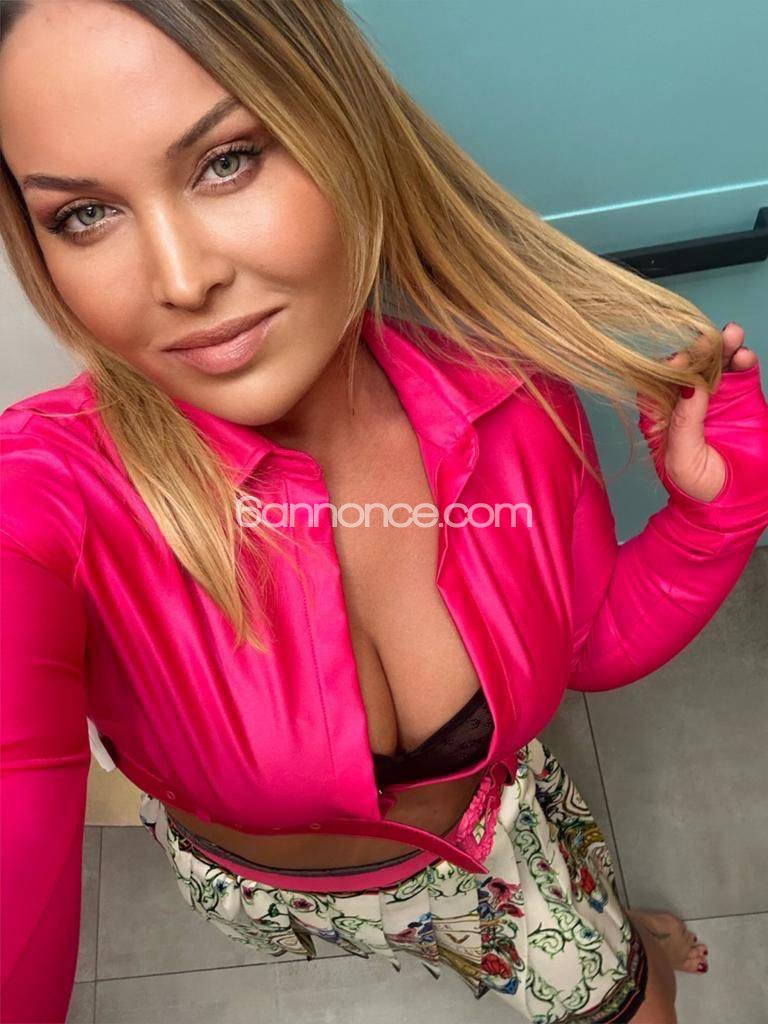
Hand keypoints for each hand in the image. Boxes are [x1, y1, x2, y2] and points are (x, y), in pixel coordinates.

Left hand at [639, 323, 762, 503]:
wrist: (734, 505)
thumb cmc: (696, 488)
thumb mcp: (682, 457)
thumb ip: (685, 421)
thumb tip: (690, 385)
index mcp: (661, 416)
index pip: (658, 384)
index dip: (666, 370)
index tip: (678, 361)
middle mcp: (686, 402)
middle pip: (688, 367)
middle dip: (697, 352)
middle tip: (707, 341)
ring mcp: (715, 397)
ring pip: (716, 364)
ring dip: (722, 347)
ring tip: (732, 336)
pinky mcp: (742, 398)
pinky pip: (741, 373)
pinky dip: (742, 360)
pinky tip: (743, 354)